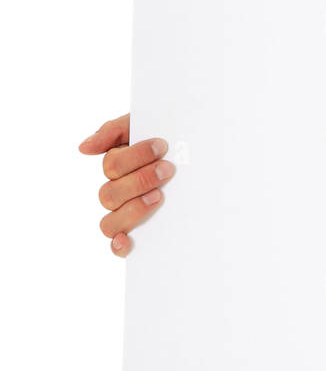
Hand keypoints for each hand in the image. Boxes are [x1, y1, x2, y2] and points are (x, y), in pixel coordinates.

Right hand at [78, 113, 174, 256]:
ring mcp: (126, 213)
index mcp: (117, 166)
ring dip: (133, 209)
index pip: (112, 166)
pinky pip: (116, 245)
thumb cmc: (167, 137)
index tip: (161, 146)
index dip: (135, 157)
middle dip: (139, 180)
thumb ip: (113, 131)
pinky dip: (117, 245)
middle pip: (110, 194)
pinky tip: (127, 240)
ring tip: (159, 197)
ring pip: (110, 221)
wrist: (197, 149)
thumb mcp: (142, 125)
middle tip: (167, 169)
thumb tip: (84, 148)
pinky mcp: (137, 232)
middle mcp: (117, 191)